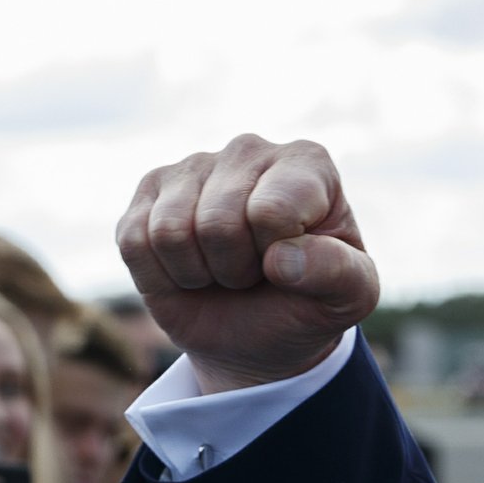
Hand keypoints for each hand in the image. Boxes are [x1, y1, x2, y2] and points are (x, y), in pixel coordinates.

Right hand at [116, 135, 379, 391]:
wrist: (258, 332)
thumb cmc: (308, 302)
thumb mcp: (349, 298)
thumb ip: (339, 275)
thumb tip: (282, 259)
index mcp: (306, 164)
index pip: (270, 211)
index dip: (276, 258)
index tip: (290, 264)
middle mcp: (248, 150)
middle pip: (217, 223)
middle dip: (234, 270)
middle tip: (253, 274)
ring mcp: (193, 166)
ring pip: (170, 231)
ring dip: (196, 273)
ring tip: (221, 270)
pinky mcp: (149, 192)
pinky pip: (134, 240)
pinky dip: (159, 274)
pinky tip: (187, 268)